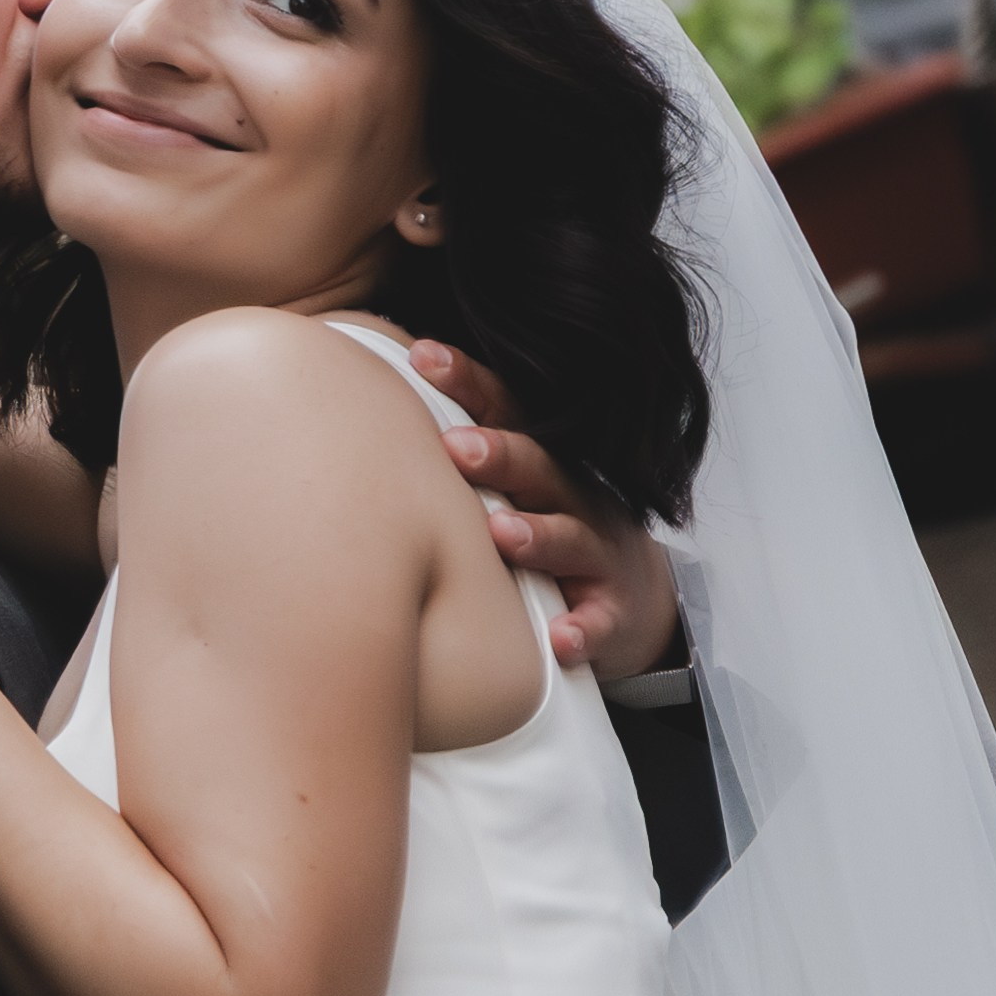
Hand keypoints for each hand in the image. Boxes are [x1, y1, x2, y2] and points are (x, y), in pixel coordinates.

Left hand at [412, 342, 678, 678]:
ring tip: (504, 535)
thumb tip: (366, 412)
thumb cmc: (547, 530)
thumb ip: (459, 456)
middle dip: (500, 455)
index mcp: (537, 464)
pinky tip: (560, 638)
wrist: (629, 595)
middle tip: (457, 447)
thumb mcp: (512, 488)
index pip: (504, 413)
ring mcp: (595, 554)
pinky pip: (599, 621)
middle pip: (537, 468)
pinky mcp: (612, 611)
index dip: (467, 383)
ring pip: (569, 539)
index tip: (423, 357)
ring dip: (538, 535)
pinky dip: (583, 630)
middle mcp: (571, 498)